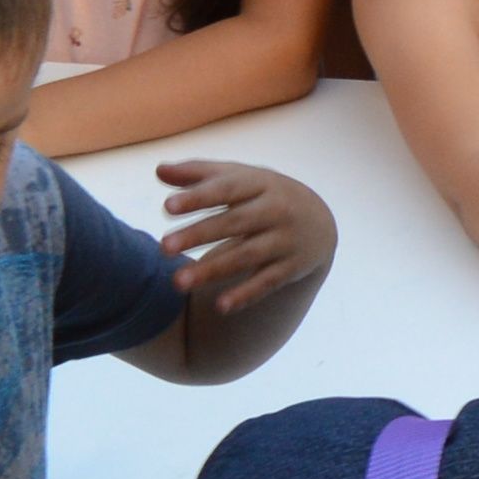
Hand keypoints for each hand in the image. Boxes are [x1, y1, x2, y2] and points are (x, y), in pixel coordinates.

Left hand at [155, 159, 332, 315]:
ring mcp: (285, 240)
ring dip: (212, 270)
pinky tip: (220, 307)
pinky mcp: (291, 267)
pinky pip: (266, 283)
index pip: (226, 189)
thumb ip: (199, 175)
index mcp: (260, 183)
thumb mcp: (240, 179)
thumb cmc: (264, 196)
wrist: (319, 222)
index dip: (198, 197)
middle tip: (163, 248)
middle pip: (233, 223)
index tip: (167, 207)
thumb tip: (159, 171)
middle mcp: (275, 210)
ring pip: (246, 256)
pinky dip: (245, 294)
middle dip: (198, 235)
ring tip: (177, 282)